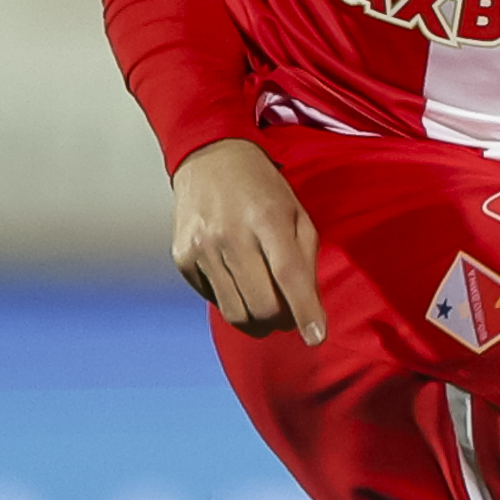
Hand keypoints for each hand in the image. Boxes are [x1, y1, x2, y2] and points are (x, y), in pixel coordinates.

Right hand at [168, 138, 322, 344]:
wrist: (209, 160)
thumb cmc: (264, 191)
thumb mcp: (297, 214)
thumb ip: (305, 259)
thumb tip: (308, 308)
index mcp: (267, 220)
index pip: (289, 277)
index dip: (305, 313)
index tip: (317, 339)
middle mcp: (230, 235)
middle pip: (261, 305)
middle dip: (281, 321)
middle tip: (289, 316)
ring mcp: (201, 248)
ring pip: (235, 312)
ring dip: (257, 321)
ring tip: (267, 308)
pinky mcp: (181, 258)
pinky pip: (213, 299)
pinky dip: (232, 301)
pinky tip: (238, 280)